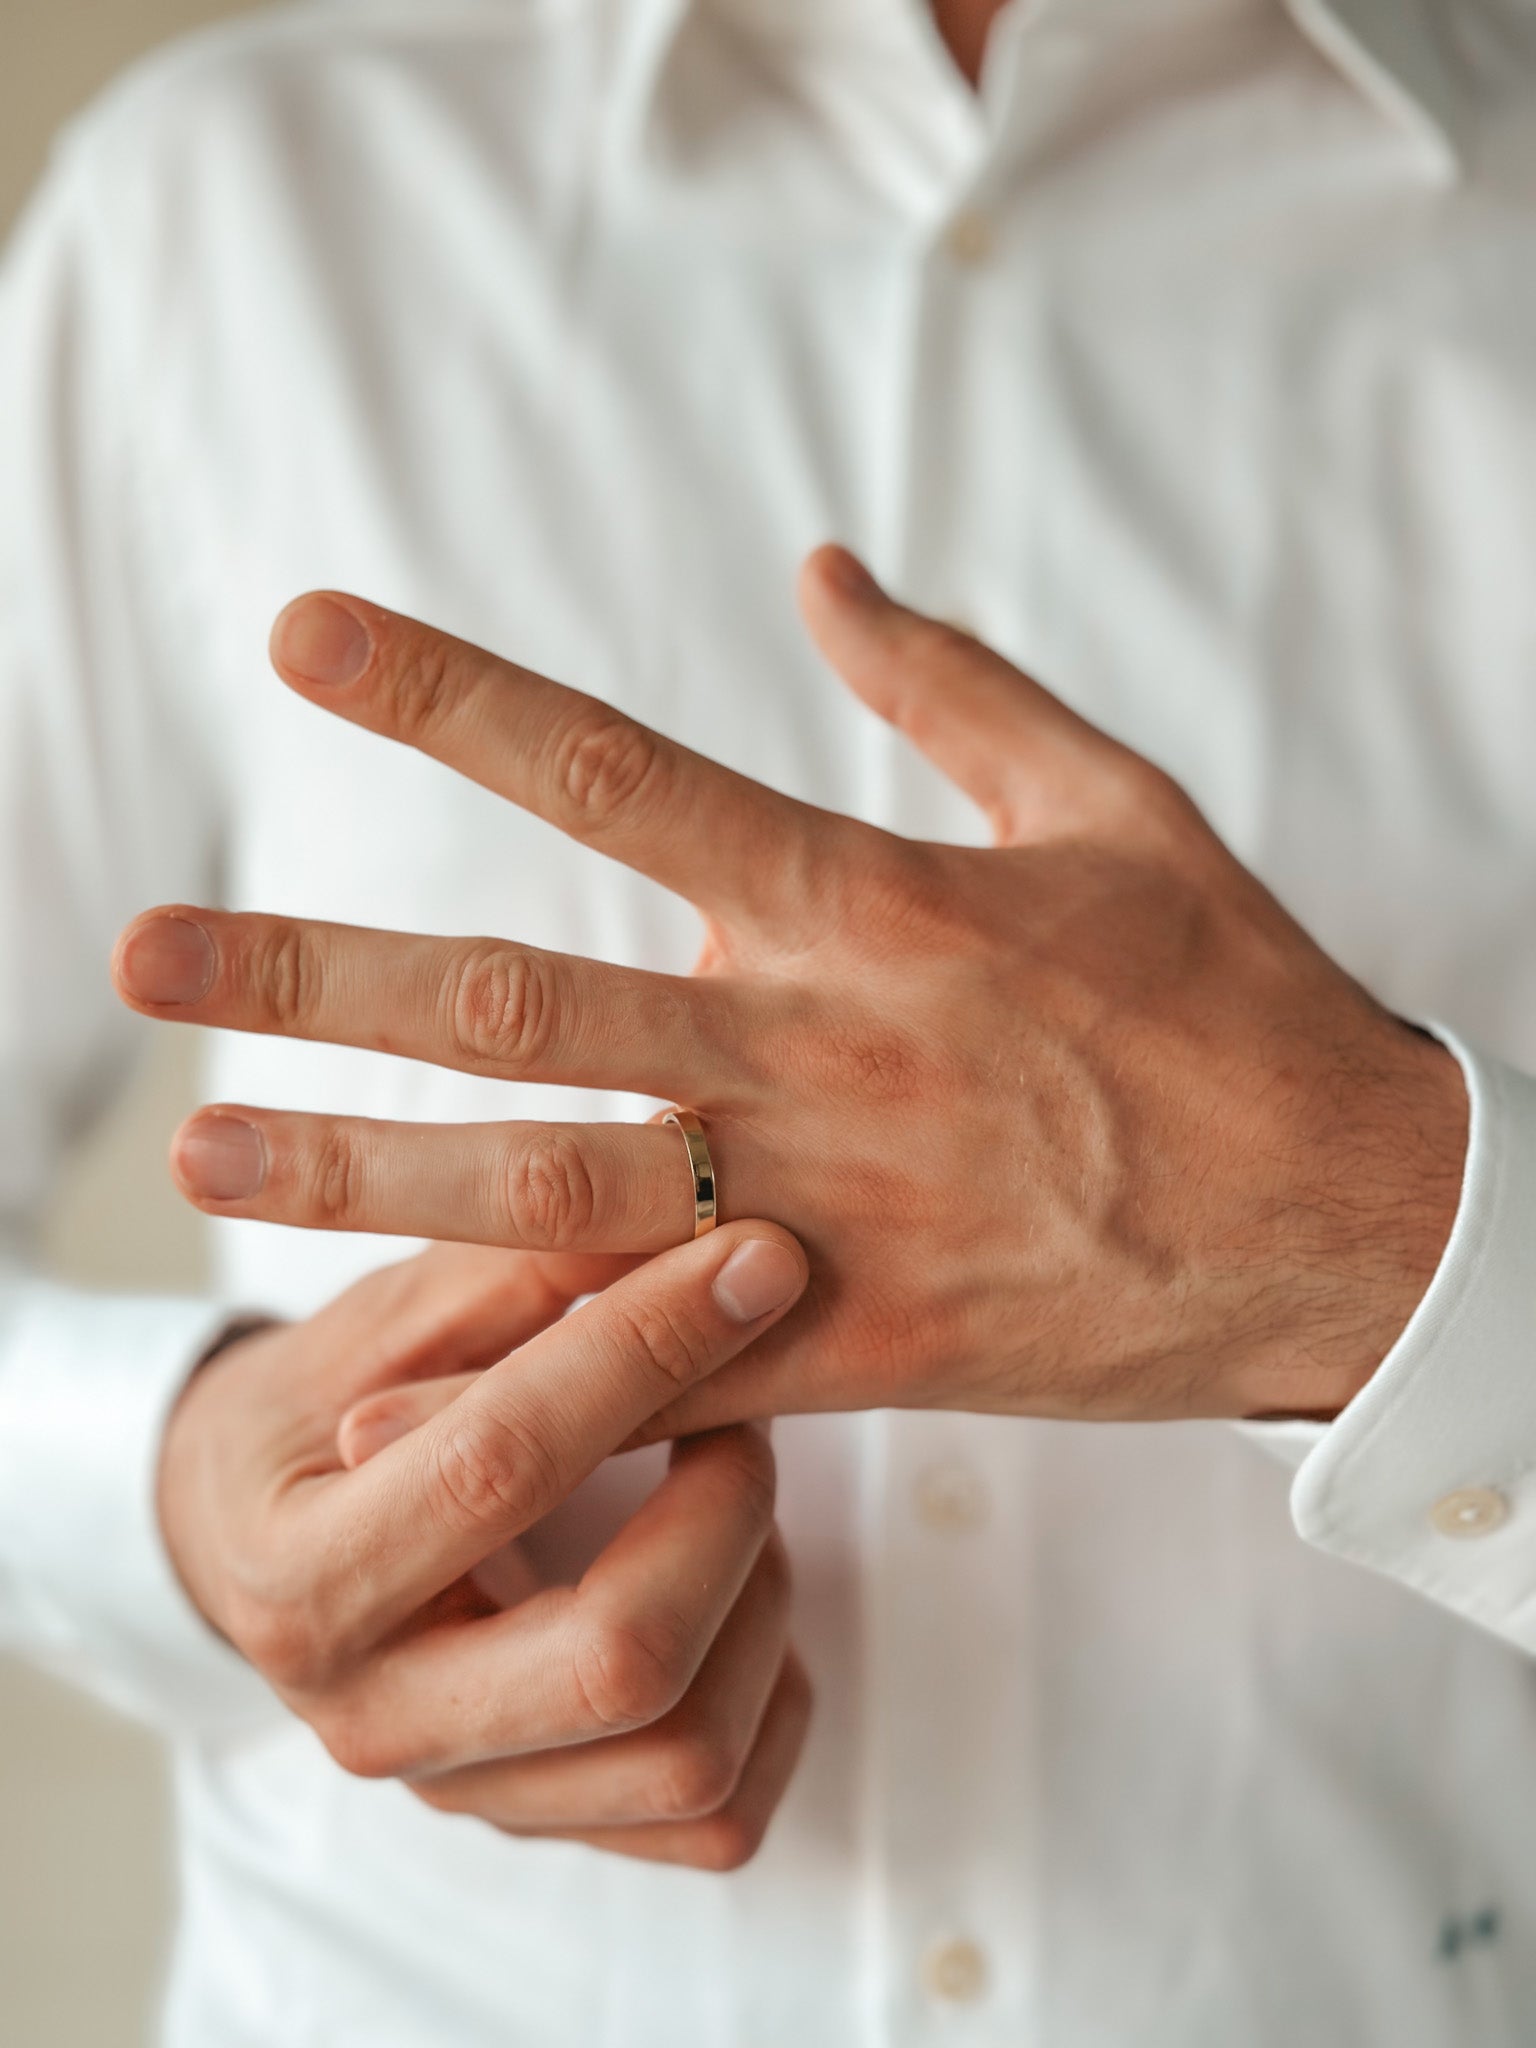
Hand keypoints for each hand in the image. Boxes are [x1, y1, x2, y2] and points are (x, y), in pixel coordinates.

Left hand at [115, 549, 1466, 1427]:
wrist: (1346, 1220)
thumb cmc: (1229, 997)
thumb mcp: (1111, 803)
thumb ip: (950, 684)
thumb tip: (819, 571)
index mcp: (868, 901)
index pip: (612, 771)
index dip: (447, 695)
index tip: (304, 638)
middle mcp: (814, 1051)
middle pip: (519, 1000)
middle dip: (320, 971)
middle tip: (145, 951)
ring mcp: (823, 1210)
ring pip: (548, 1191)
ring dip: (359, 1173)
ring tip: (200, 1154)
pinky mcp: (851, 1347)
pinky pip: (656, 1365)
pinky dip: (526, 1374)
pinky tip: (396, 1384)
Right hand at [156, 1230, 811, 1868]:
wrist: (259, 1545)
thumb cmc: (320, 1411)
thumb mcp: (377, 1322)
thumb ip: (509, 1270)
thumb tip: (670, 1188)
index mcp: (304, 1580)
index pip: (499, 1469)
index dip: (644, 1352)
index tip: (752, 1260)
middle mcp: (379, 1721)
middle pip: (622, 1660)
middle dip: (728, 1509)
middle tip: (745, 1406)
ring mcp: (471, 1793)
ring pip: (692, 1751)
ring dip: (760, 1595)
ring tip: (729, 1485)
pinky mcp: (550, 1825)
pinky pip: (718, 1813)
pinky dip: (771, 1690)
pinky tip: (737, 1586)